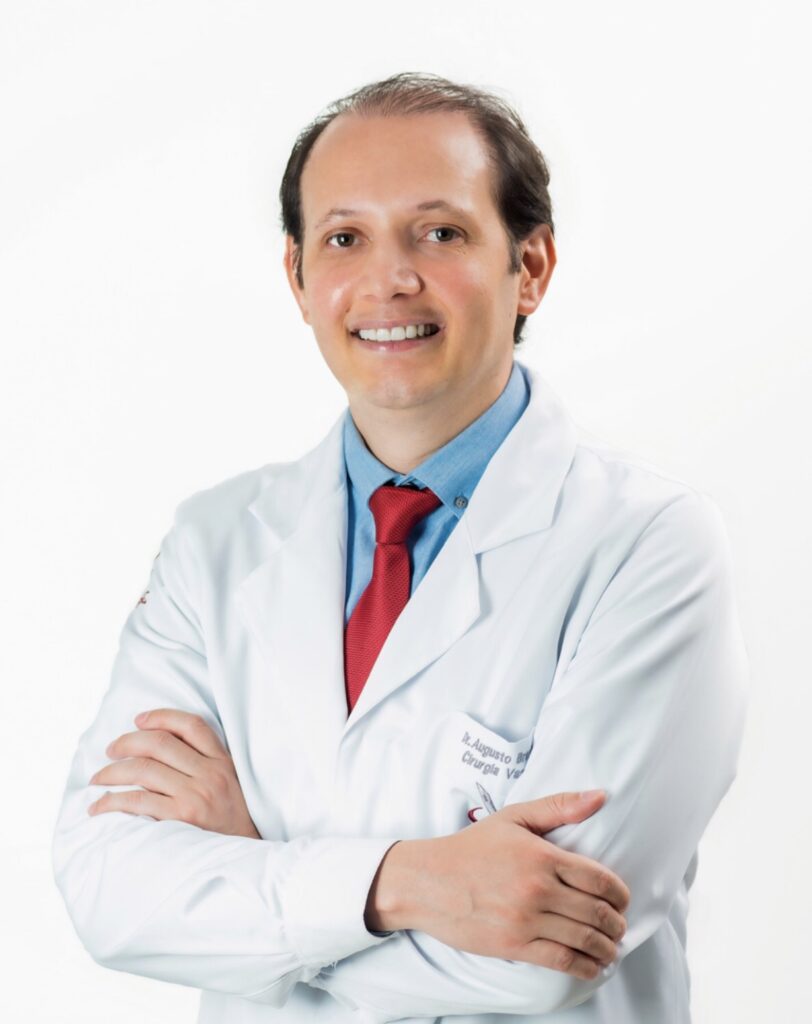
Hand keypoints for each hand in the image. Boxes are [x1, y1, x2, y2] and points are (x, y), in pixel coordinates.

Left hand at [87, 709, 260, 839]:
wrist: (247, 857)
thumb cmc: (231, 820)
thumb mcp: (229, 783)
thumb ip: (205, 763)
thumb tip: (160, 746)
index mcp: (222, 761)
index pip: (191, 725)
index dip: (161, 717)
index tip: (138, 720)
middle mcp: (210, 774)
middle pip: (160, 744)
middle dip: (127, 742)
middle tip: (110, 750)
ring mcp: (196, 796)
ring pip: (144, 769)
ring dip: (112, 772)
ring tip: (98, 779)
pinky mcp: (182, 818)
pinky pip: (138, 801)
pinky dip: (113, 801)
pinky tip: (100, 807)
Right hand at [367, 790, 629, 979]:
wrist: (428, 881)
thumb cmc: (471, 847)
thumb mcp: (514, 817)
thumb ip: (560, 806)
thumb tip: (601, 796)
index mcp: (541, 856)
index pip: (599, 880)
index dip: (620, 894)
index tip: (622, 900)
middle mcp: (537, 889)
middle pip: (597, 913)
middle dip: (617, 923)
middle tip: (619, 926)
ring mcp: (526, 920)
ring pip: (584, 940)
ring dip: (607, 948)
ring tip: (611, 947)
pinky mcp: (514, 946)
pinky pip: (561, 961)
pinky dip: (585, 967)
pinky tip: (592, 965)